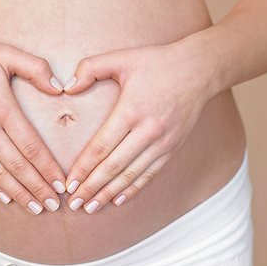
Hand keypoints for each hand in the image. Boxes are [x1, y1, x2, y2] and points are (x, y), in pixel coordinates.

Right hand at [0, 32, 65, 214]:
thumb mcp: (6, 53)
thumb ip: (36, 69)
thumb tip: (60, 89)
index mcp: (1, 108)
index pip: (31, 147)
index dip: (48, 168)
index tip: (61, 183)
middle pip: (17, 167)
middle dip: (38, 188)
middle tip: (54, 205)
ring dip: (19, 194)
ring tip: (36, 208)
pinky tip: (6, 198)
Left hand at [63, 43, 214, 212]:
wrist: (199, 69)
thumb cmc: (156, 62)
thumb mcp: (122, 57)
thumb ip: (90, 68)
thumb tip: (66, 87)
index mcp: (131, 111)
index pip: (101, 147)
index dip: (83, 169)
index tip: (69, 184)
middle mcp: (147, 131)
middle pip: (113, 167)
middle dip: (91, 188)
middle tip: (73, 204)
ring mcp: (162, 142)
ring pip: (131, 175)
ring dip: (109, 194)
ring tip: (91, 208)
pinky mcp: (172, 148)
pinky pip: (150, 174)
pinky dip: (133, 189)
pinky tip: (119, 200)